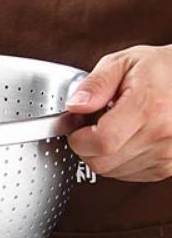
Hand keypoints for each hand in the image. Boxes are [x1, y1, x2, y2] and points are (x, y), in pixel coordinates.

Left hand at [67, 45, 171, 181]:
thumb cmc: (162, 70)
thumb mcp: (124, 62)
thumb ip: (96, 84)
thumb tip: (75, 106)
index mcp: (150, 107)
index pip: (101, 141)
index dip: (79, 138)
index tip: (77, 126)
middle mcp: (161, 134)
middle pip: (101, 162)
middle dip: (86, 146)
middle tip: (95, 124)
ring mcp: (166, 154)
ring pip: (110, 171)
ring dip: (102, 154)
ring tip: (116, 128)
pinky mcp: (166, 167)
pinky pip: (125, 175)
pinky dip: (118, 161)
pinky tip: (128, 139)